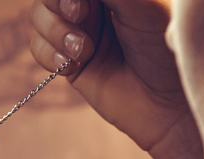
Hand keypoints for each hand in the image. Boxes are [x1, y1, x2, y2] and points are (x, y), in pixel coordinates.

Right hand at [30, 0, 203, 158]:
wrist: (165, 103)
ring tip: (83, 50)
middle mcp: (95, 4)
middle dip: (59, 4)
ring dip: (55, 31)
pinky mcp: (68, 61)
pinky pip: (39, 49)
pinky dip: (50, 55)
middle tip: (80, 16)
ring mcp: (79, 31)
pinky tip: (75, 65)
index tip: (83, 3)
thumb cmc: (165, 48)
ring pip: (38, 17)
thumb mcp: (141, 3)